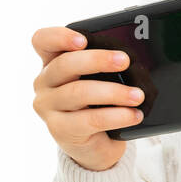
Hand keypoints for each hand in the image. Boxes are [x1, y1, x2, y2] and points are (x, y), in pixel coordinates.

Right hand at [31, 27, 145, 170]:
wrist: (95, 145)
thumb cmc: (97, 105)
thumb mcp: (98, 80)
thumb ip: (104, 66)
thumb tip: (133, 56)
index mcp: (52, 63)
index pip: (42, 41)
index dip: (59, 36)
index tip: (83, 39)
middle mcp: (45, 83)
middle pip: (65, 64)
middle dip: (98, 60)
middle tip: (125, 60)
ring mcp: (49, 108)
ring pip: (79, 92)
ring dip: (114, 92)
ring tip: (138, 95)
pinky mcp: (60, 130)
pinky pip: (90, 120)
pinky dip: (116, 116)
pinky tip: (133, 115)